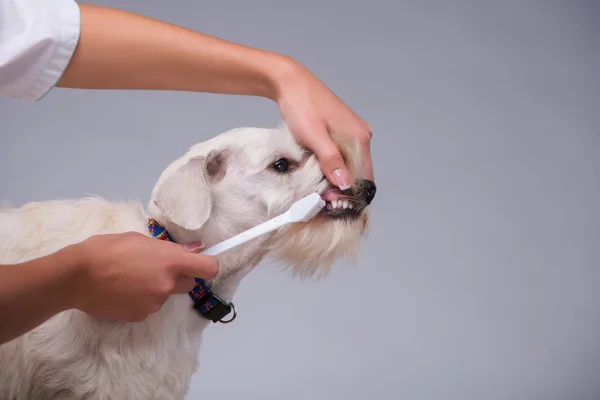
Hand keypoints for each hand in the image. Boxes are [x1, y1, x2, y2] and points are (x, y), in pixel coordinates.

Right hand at [69, 232, 218, 321]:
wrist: (76, 277)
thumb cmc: (106, 249)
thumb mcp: (139, 239)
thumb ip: (169, 247)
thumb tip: (193, 249)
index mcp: (170, 261)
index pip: (208, 268)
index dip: (208, 264)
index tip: (202, 262)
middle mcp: (167, 284)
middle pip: (190, 283)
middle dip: (180, 276)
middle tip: (157, 268)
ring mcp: (155, 303)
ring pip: (167, 295)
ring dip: (158, 288)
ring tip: (132, 278)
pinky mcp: (141, 316)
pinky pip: (150, 306)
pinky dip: (142, 299)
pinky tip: (124, 290)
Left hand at [273, 59, 373, 188]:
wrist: (289, 82)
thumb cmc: (301, 105)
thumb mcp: (314, 137)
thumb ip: (330, 160)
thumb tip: (345, 183)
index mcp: (360, 137)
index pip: (363, 176)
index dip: (350, 192)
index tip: (334, 202)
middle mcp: (361, 135)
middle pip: (357, 171)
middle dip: (342, 186)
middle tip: (322, 196)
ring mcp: (352, 131)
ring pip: (348, 163)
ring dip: (335, 175)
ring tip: (318, 182)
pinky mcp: (341, 130)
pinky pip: (341, 154)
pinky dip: (331, 163)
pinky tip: (317, 166)